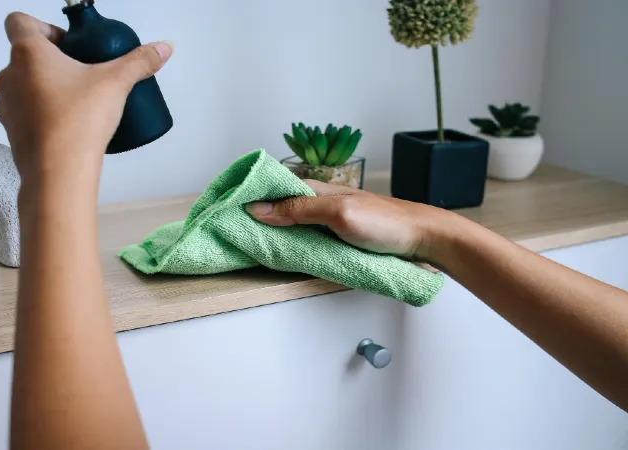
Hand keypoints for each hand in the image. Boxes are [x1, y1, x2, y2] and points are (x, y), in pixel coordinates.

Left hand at [0, 12, 172, 184]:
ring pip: (23, 86)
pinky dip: (42, 115)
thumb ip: (139, 62)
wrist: (58, 174)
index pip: (19, 21)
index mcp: (26, 53)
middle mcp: (8, 76)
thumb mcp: (115, 84)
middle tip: (83, 75)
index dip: (44, 27)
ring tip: (77, 104)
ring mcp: (5, 107)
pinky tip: (68, 128)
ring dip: (46, 89)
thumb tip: (163, 48)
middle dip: (53, 62)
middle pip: (25, 56)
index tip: (71, 45)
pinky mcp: (10, 133)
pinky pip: (25, 115)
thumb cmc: (79, 120)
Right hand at [246, 180, 457, 263]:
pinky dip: (292, 243)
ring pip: (291, 223)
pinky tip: (283, 252)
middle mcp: (320, 202)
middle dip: (256, 216)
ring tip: (249, 244)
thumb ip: (298, 211)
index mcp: (316, 189)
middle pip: (279, 207)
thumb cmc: (386, 223)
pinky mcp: (338, 237)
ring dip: (273, 231)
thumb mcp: (338, 214)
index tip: (225, 210)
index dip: (249, 197)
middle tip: (231, 232)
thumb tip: (257, 208)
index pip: (272, 188)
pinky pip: (307, 237)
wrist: (425, 239)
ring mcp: (329, 220)